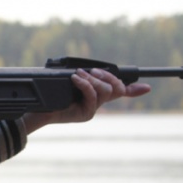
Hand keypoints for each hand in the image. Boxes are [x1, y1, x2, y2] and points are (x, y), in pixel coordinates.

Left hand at [23, 68, 150, 132]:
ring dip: (92, 79)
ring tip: (78, 74)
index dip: (134, 90)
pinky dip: (85, 84)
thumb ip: (84, 76)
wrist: (36, 109)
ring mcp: (91, 110)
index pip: (120, 92)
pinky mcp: (85, 115)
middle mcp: (96, 104)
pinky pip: (92, 95)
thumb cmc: (49, 93)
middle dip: (107, 75)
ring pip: (105, 91)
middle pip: (115, 88)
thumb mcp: (69, 80)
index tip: (147, 87)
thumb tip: (91, 67)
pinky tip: (75, 79)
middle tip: (92, 71)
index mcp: (95, 95)